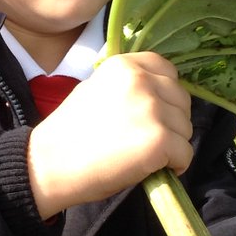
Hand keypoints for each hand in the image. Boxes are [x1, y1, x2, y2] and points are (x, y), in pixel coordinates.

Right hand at [26, 52, 192, 218]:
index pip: (167, 70)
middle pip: (182, 100)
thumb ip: (126, 85)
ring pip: (186, 129)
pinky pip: (185, 154)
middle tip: (147, 139)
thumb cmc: (69, 133)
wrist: (50, 163)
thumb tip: (156, 95)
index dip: (165, 94)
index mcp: (124, 65)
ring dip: (172, 144)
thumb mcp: (95, 89)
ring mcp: (153, 110)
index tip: (154, 112)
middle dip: (171, 120)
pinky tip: (153, 170)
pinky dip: (175, 166)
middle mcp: (142, 81)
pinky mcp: (160, 140)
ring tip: (144, 155)